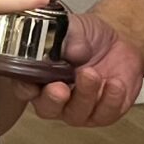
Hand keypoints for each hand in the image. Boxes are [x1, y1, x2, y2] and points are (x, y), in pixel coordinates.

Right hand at [31, 8, 143, 127]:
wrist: (119, 42)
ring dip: (84, 95)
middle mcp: (55, 97)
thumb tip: (69, 51)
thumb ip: (69, 37)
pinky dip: (110, 100)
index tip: (31, 84)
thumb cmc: (89, 37)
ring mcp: (79, 108)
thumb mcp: (76, 28)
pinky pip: (105, 114)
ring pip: (76, 114)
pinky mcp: (104, 113)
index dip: (25, 89)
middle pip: (47, 108)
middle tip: (59, 88)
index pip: (24, 88)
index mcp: (39, 76)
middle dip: (53, 100)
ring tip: (91, 74)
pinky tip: (115, 83)